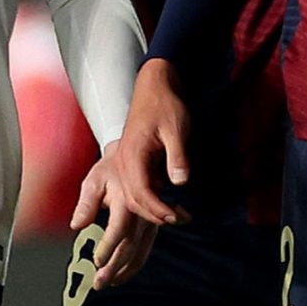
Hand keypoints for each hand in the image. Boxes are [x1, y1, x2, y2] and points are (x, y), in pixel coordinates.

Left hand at [71, 140, 159, 287]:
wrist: (136, 156)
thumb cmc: (113, 169)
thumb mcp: (95, 180)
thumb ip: (86, 204)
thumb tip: (76, 224)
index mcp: (126, 201)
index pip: (118, 229)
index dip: (108, 248)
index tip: (97, 262)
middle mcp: (141, 212)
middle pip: (130, 245)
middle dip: (114, 267)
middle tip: (100, 282)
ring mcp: (150, 218)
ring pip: (140, 249)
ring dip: (126, 269)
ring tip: (111, 282)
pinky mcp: (152, 223)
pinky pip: (146, 246)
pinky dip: (137, 262)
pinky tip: (126, 273)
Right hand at [112, 59, 193, 226]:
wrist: (154, 86)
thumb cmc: (165, 105)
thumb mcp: (176, 129)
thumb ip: (177, 156)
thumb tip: (180, 182)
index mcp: (132, 155)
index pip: (140, 193)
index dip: (158, 209)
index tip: (176, 216)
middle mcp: (124, 162)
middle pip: (134, 200)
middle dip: (157, 214)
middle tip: (182, 218)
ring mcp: (127, 162)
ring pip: (135, 196)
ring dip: (154, 209)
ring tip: (177, 214)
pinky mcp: (134, 161)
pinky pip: (138, 187)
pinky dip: (151, 199)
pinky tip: (168, 202)